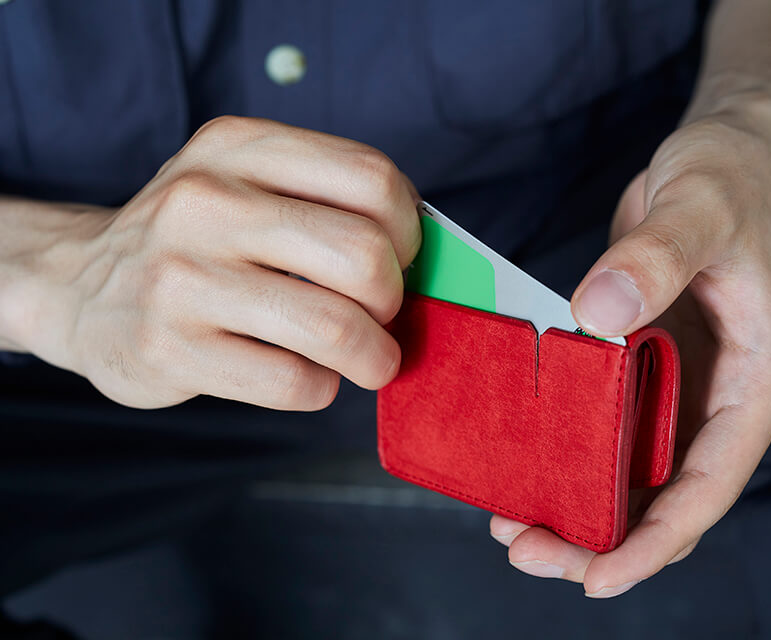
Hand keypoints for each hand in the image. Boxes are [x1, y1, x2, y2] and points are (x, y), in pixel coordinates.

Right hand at [14, 116, 419, 409]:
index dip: (409, 230)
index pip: (372, 178)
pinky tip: (309, 377)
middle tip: (381, 314)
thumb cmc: (196, 242)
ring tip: (368, 360)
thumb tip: (427, 261)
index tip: (401, 258)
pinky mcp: (170, 350)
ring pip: (334, 328)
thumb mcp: (245, 188)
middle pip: (363, 255)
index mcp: (238, 147)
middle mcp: (206, 202)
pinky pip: (294, 382)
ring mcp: (182, 278)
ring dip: (374, 357)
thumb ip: (325, 205)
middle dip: (393, 299)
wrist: (80, 287)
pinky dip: (323, 388)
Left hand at [490, 114, 770, 595]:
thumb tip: (600, 313)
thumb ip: (655, 255)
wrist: (722, 152)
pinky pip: (610, 432)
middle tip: (525, 549)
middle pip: (667, 499)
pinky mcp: (648, 368)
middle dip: (602, 539)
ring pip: (635, 476)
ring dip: (580, 508)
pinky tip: (522, 465)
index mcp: (755, 380)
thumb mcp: (699, 205)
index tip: (598, 578)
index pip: (710, 484)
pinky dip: (571, 457)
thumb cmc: (726, 176)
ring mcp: (683, 386)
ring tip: (511, 525)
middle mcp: (720, 398)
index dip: (656, 541)